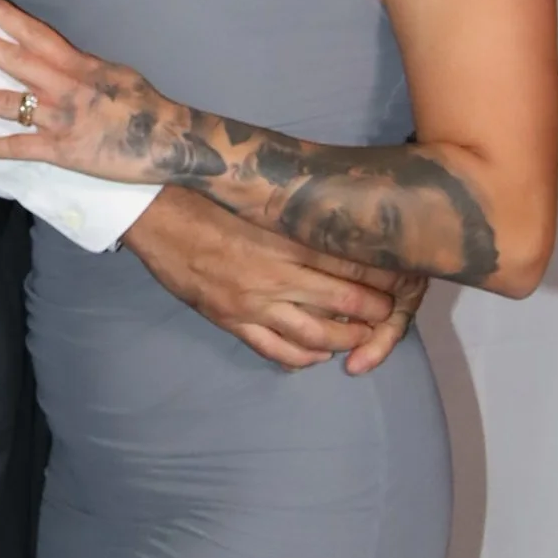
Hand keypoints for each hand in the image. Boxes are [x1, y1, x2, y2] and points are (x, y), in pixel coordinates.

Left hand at [0, 0, 194, 185]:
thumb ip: (84, 66)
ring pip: (9, 104)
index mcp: (80, 64)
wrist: (170, 141)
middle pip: (15, 60)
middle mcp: (66, 86)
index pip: (37, 33)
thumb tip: (61, 57)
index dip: (8, 15)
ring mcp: (62, 119)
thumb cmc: (146, 106)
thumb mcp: (115, 73)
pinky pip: (21, 147)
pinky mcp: (62, 151)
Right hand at [123, 189, 424, 375]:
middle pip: (342, 301)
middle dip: (374, 310)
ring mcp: (252, 304)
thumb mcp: (260, 200)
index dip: (381, 274)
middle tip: (391, 312)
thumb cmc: (207, 198)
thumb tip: (336, 219)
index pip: (349, 262)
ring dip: (345, 339)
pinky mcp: (231, 320)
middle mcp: (274, 276)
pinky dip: (301, 358)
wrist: (155, 215)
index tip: (401, 277)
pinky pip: (274, 350)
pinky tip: (317, 356)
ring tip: (363, 337)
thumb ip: (298, 215)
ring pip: (314, 335)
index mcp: (285, 240)